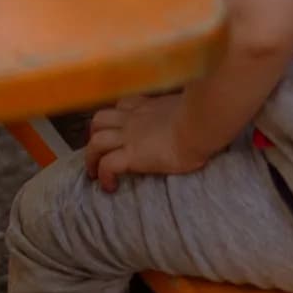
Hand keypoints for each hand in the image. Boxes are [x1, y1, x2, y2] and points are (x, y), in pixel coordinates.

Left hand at [83, 93, 205, 192]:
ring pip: (96, 142)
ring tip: (95, 174)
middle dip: (94, 136)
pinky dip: (104, 176)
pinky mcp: (132, 155)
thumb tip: (194, 114)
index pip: (122, 105)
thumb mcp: (187, 106)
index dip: (116, 118)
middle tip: (99, 153)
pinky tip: (110, 187)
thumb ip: (181, 110)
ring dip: (91, 158)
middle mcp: (133, 119)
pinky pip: (107, 165)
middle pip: (99, 120)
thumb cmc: (201, 117)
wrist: (198, 125)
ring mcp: (129, 136)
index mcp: (147, 107)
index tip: (118, 131)